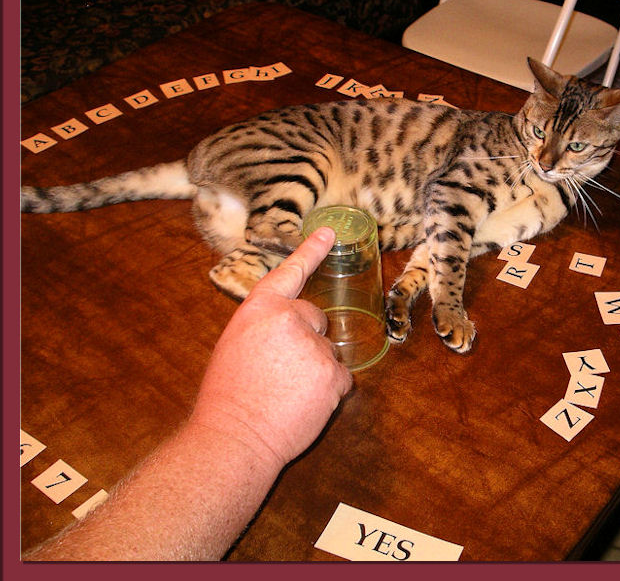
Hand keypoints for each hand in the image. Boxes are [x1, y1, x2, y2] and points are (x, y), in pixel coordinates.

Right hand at [190, 226, 352, 467]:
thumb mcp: (235, 346)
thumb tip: (285, 329)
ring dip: (315, 369)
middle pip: (316, 318)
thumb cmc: (227, 397)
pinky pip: (340, 377)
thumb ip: (264, 327)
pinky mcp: (333, 375)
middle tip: (282, 371)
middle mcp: (290, 319)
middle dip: (306, 339)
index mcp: (259, 309)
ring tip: (287, 393)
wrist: (234, 438)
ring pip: (327, 351)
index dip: (311, 251)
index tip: (331, 233)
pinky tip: (303, 404)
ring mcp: (315, 346)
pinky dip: (328, 391)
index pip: (290, 273)